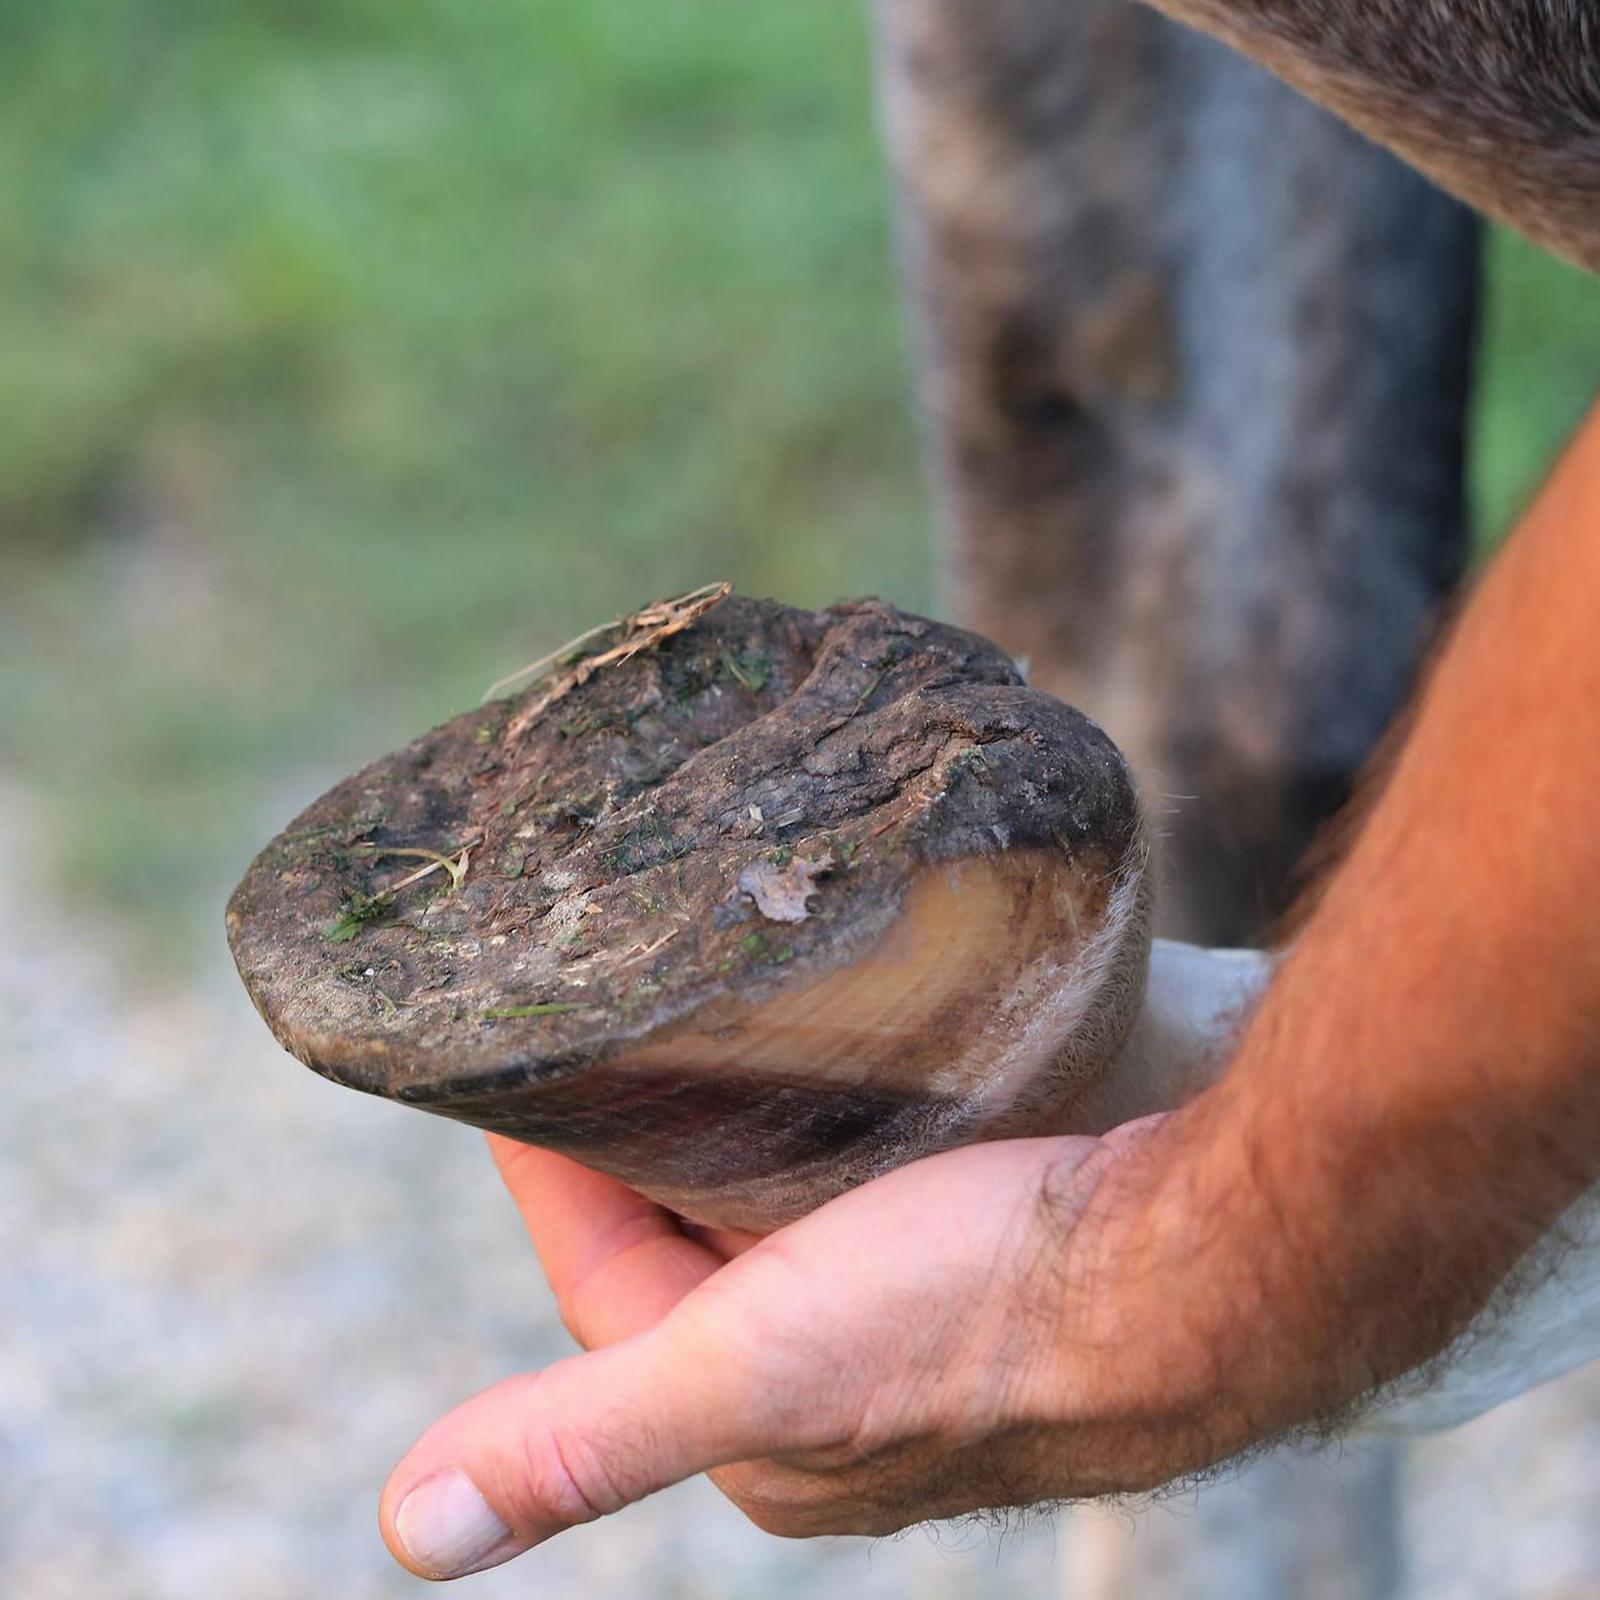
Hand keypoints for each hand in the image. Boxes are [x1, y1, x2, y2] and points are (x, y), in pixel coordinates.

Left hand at [376, 1105, 1363, 1582]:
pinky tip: (835, 1073)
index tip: (516, 1072)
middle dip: (643, 1155)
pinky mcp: (982, 1258)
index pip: (603, 1283)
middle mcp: (831, 1404)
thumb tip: (410, 1530)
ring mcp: (911, 1327)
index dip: (550, 1175)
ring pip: (780, 1216)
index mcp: (759, 1441)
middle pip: (691, 1252)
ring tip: (707, 1034)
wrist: (1211, 1257)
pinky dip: (826, 1133)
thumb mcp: (757, 1363)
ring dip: (741, 1137)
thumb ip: (586, 1440)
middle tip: (609, 1033)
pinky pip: (861, 1189)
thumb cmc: (985, 1311)